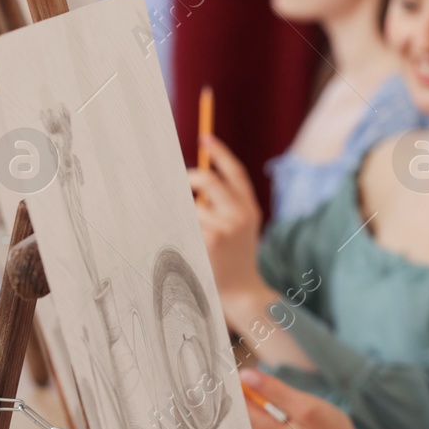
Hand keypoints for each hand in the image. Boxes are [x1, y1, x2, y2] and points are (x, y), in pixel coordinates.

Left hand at [191, 135, 268, 301]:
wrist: (242, 290)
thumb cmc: (234, 258)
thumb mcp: (240, 227)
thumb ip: (227, 204)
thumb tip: (196, 180)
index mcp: (250, 208)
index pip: (235, 172)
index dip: (220, 152)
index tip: (205, 138)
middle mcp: (241, 214)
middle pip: (207, 179)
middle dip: (188, 179)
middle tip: (178, 185)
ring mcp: (227, 227)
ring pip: (191, 206)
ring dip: (185, 216)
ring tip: (190, 235)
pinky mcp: (211, 240)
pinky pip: (187, 224)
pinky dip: (182, 231)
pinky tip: (190, 245)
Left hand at [241, 368, 375, 428]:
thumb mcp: (304, 406)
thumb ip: (274, 391)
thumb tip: (245, 375)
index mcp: (260, 428)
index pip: (233, 397)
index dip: (232, 377)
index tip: (235, 361)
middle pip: (237, 402)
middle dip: (241, 382)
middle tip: (249, 369)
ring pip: (247, 405)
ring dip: (251, 389)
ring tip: (262, 379)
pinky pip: (257, 411)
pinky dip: (260, 398)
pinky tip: (271, 391)